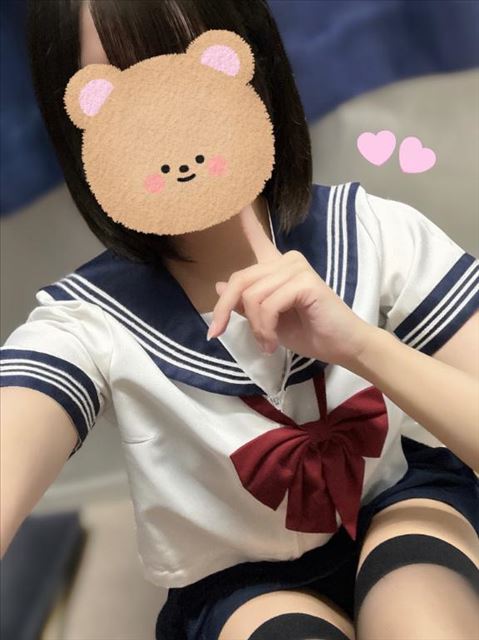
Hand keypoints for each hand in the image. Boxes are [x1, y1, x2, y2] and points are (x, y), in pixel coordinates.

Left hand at [208, 204, 376, 368]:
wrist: (341, 345)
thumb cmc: (308, 333)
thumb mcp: (267, 321)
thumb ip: (245, 303)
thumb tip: (219, 286)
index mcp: (277, 268)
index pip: (258, 238)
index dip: (245, 220)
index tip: (235, 201)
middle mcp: (286, 261)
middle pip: (240, 280)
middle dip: (224, 310)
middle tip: (219, 333)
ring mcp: (296, 267)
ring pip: (253, 296)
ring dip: (255, 327)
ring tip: (266, 343)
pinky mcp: (305, 281)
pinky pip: (269, 305)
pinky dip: (266, 328)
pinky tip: (273, 341)